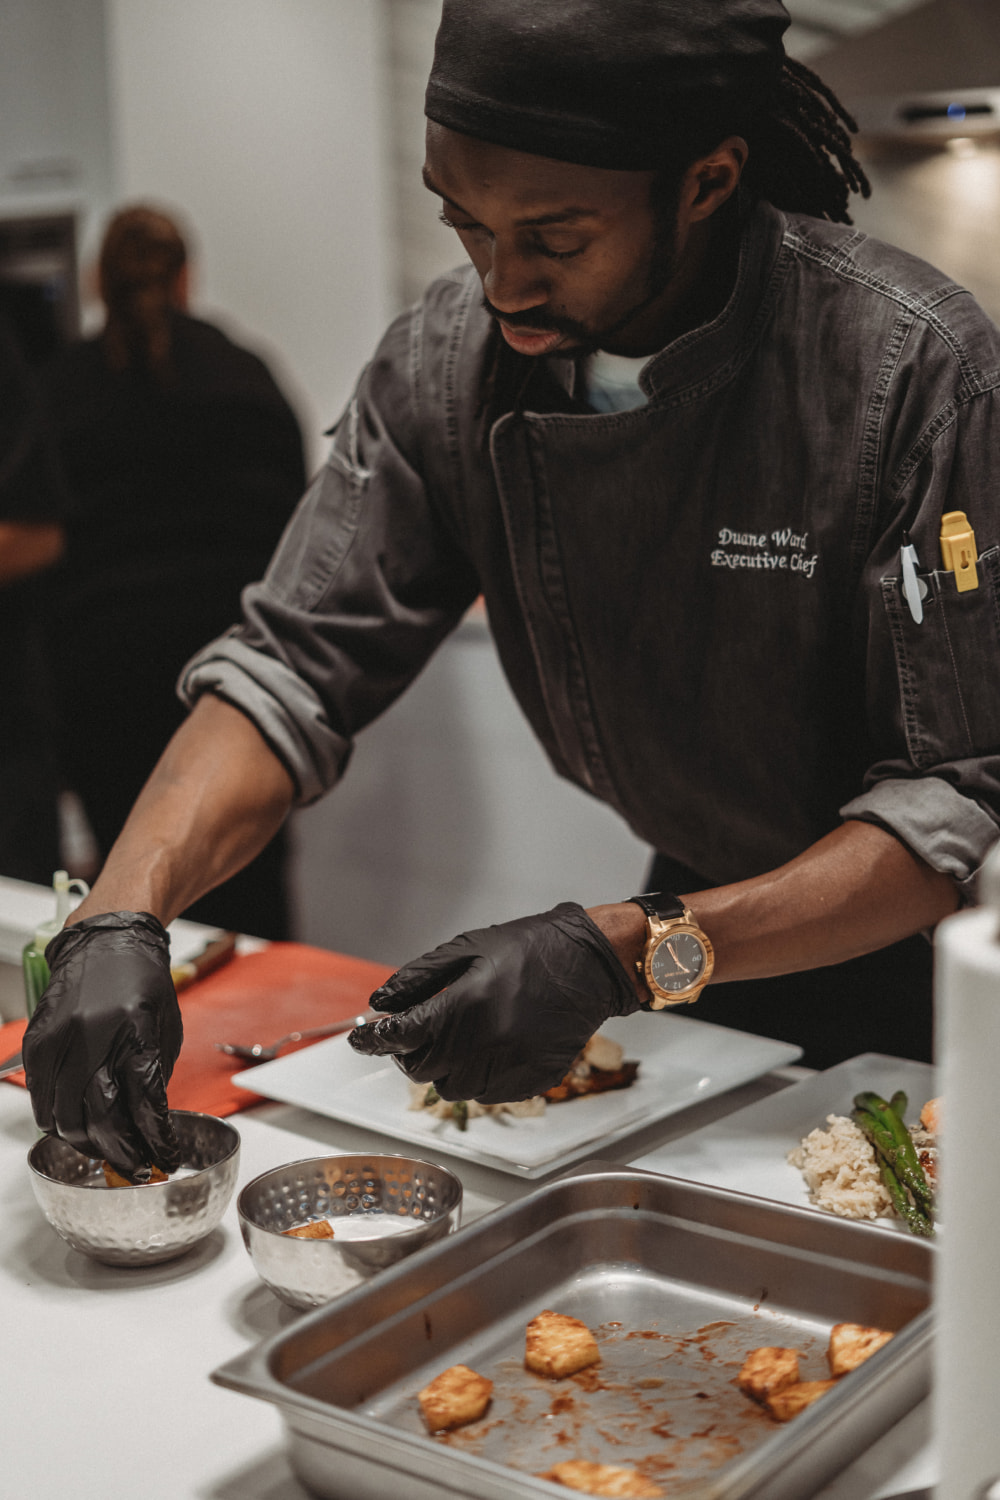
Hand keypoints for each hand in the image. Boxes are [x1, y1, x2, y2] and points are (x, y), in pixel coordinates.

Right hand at [23, 912, 183, 1177]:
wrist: (104, 942)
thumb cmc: (142, 981)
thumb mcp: (165, 1027)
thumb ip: (156, 1075)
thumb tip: (150, 1125)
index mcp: (134, 1030)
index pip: (143, 1102)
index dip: (155, 1138)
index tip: (164, 1157)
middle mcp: (92, 1036)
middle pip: (99, 1118)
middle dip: (120, 1152)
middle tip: (135, 1167)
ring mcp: (58, 1041)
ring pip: (64, 1117)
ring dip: (87, 1144)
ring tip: (107, 1152)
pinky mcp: (36, 1043)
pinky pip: (41, 1099)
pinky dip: (59, 1121)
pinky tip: (77, 1128)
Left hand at [348, 902, 639, 1102]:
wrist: (590, 964)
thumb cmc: (531, 949)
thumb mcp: (468, 949)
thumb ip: (419, 979)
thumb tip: (381, 1002)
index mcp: (465, 1006)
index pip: (401, 1037)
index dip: (373, 1040)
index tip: (360, 1039)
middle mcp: (485, 1043)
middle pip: (422, 1071)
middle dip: (410, 1054)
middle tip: (416, 1033)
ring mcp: (510, 1067)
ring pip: (453, 1089)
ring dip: (444, 1068)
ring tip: (458, 1038)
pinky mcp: (532, 1081)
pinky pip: (487, 1094)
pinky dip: (477, 1077)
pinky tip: (487, 1048)